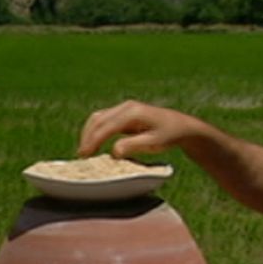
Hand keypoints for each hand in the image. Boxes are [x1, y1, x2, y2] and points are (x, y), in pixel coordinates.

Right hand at [78, 100, 200, 159]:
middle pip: (98, 119)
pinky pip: (104, 121)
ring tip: (84, 152)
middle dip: (87, 137)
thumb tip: (113, 152)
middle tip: (81, 156)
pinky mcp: (124, 115)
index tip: (84, 155)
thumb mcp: (154, 143)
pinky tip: (93, 145)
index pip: (106, 126)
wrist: (181, 126)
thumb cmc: (170, 135)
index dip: (93, 141)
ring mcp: (124, 109)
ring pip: (98, 118)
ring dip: (89, 134)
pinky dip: (96, 132)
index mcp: (132, 112)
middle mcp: (126, 107)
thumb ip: (133, 146)